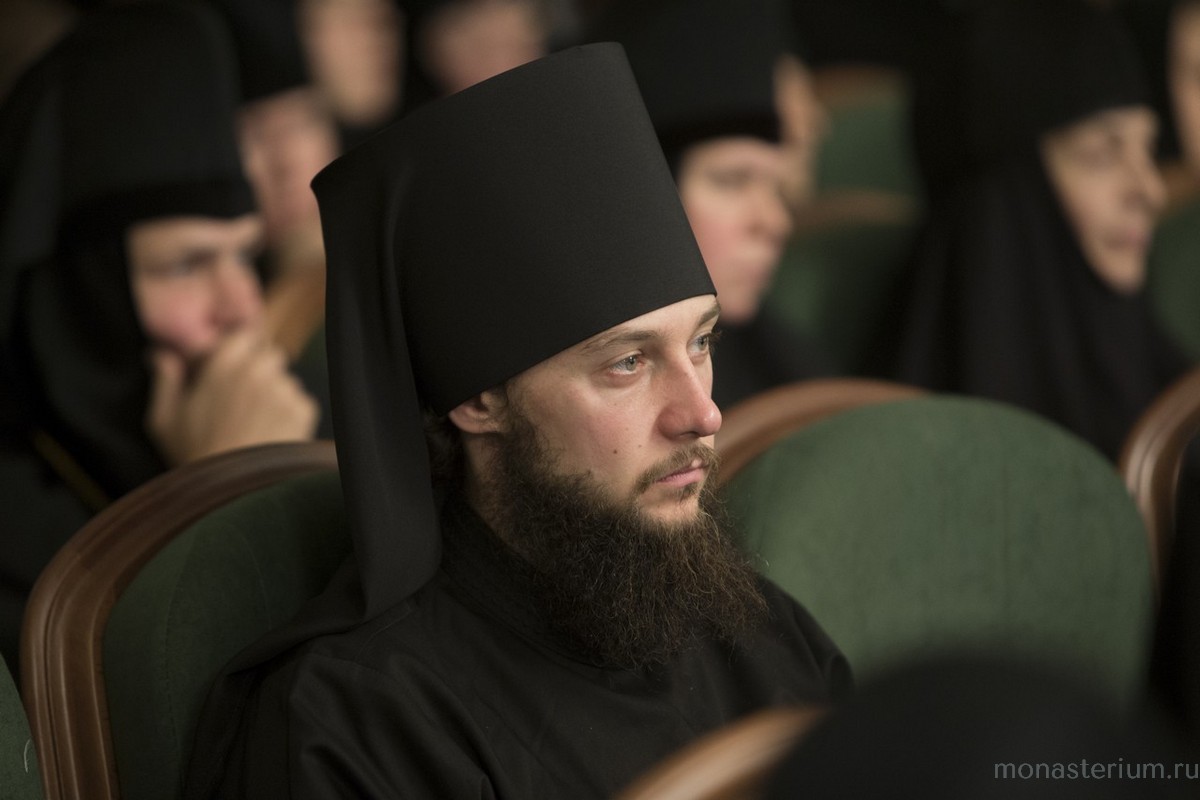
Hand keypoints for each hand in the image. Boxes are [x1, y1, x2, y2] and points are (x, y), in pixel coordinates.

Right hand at [146, 328, 318, 464]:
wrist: (233, 491)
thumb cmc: (194, 455)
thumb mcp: (165, 419)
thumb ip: (166, 380)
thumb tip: (159, 354)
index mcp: (223, 366)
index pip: (244, 336)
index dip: (241, 350)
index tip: (234, 368)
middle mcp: (257, 371)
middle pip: (270, 355)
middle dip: (260, 370)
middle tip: (246, 399)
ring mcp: (284, 389)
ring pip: (286, 379)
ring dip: (276, 393)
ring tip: (257, 423)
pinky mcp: (303, 410)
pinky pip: (301, 401)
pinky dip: (291, 414)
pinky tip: (272, 435)